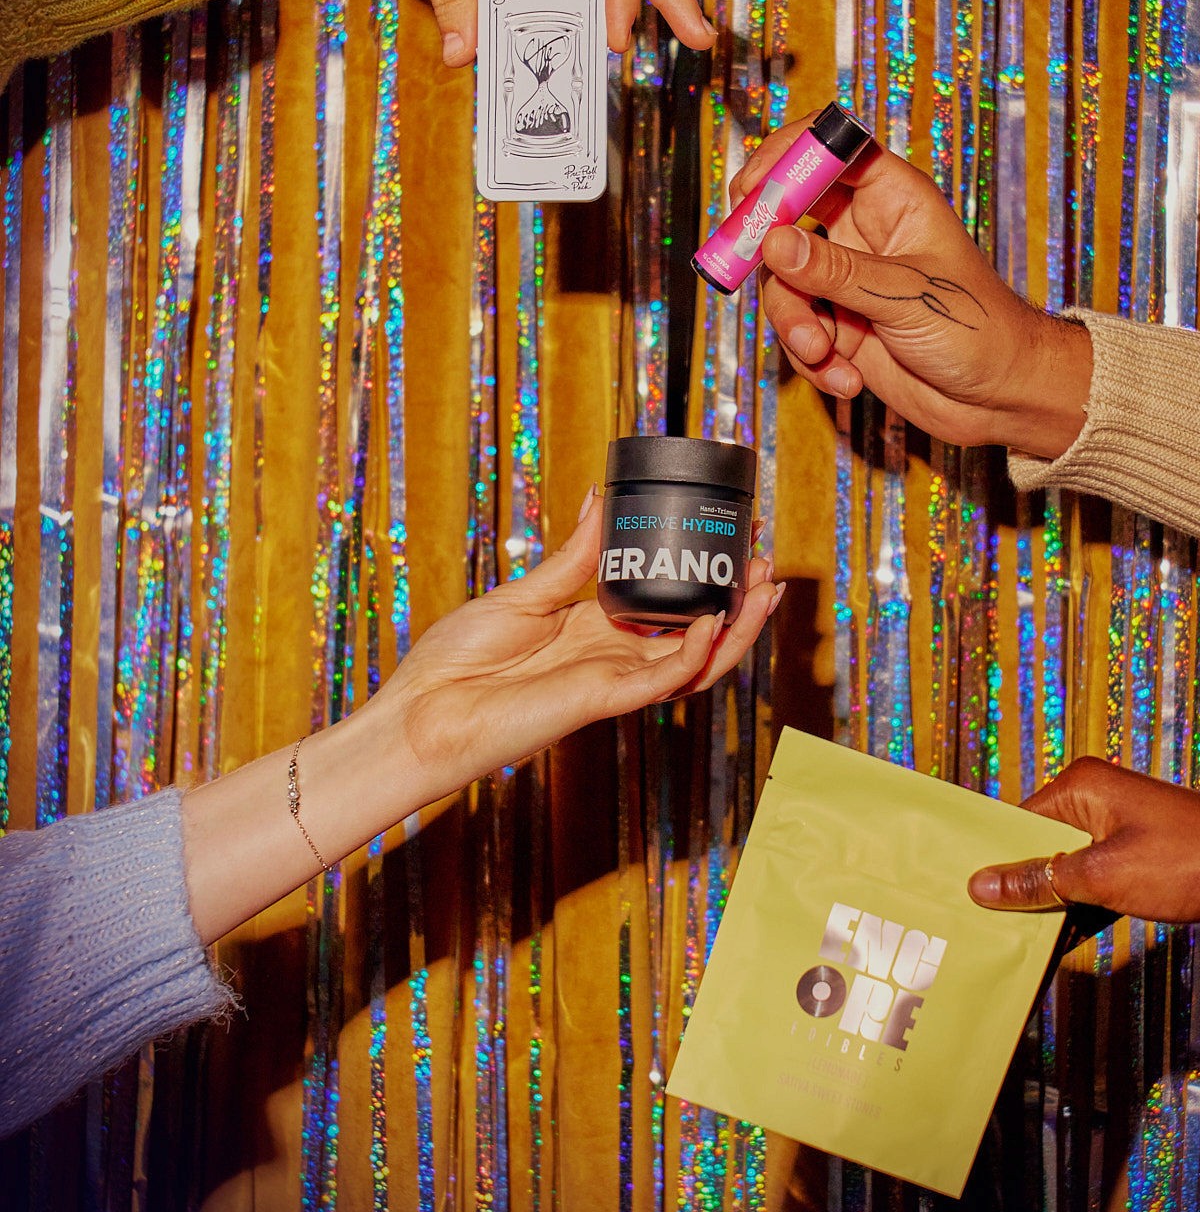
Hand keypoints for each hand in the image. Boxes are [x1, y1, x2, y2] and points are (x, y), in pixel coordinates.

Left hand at [378, 489, 779, 797]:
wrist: (423, 711)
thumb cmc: (459, 661)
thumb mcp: (525, 593)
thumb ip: (574, 556)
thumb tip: (600, 501)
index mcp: (595, 632)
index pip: (667, 608)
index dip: (705, 581)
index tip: (730, 545)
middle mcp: (612, 659)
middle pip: (696, 636)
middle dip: (738, 604)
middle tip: (765, 565)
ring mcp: (612, 682)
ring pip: (696, 662)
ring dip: (736, 630)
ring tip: (764, 590)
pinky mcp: (602, 700)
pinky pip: (663, 680)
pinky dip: (695, 654)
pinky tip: (715, 622)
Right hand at [736, 119, 1092, 457]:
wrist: (1000, 398)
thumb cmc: (979, 330)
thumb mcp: (905, 295)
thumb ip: (835, 270)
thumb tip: (773, 241)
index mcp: (893, 199)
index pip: (830, 150)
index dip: (785, 159)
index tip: (751, 189)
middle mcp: (864, 233)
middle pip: (789, 217)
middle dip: (766, 251)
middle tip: (740, 269)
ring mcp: (848, 281)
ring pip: (786, 284)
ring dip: (795, 324)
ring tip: (824, 352)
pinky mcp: (840, 326)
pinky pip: (798, 331)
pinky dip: (813, 359)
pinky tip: (848, 379)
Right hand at [965, 756, 1199, 929]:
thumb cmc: (1188, 863)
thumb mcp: (1103, 877)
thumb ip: (1040, 881)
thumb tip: (980, 886)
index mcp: (1082, 786)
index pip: (1016, 821)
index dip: (992, 860)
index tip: (961, 896)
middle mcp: (1098, 798)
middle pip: (1039, 844)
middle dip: (1020, 884)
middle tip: (981, 923)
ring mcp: (1122, 826)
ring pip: (1068, 866)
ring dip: (1053, 901)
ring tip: (1015, 937)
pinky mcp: (1141, 854)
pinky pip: (1095, 879)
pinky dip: (1082, 906)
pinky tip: (1061, 938)